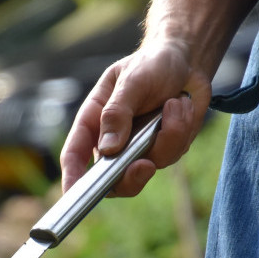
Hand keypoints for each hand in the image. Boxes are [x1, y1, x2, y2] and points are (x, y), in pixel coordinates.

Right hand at [60, 39, 212, 196]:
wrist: (186, 62)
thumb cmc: (151, 64)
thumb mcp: (131, 80)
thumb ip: (118, 112)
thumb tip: (108, 149)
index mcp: (94, 121)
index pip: (75, 155)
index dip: (72, 178)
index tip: (73, 195)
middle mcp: (113, 140)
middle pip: (112, 179)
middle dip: (130, 177)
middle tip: (145, 165)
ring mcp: (139, 148)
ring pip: (149, 166)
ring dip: (168, 135)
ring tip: (175, 103)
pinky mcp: (164, 148)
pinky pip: (173, 154)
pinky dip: (182, 130)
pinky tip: (182, 106)